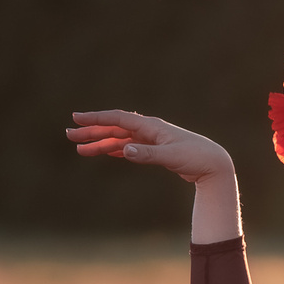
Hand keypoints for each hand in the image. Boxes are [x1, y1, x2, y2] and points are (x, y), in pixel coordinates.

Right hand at [65, 111, 232, 181]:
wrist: (214, 164)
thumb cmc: (196, 158)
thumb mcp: (171, 157)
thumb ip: (147, 155)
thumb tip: (124, 150)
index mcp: (151, 127)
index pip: (118, 119)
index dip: (96, 118)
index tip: (76, 119)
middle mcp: (149, 130)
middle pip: (114, 128)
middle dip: (91, 132)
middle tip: (69, 136)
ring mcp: (151, 140)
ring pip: (119, 140)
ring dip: (100, 143)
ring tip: (80, 150)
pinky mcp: (155, 151)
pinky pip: (129, 148)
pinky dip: (115, 150)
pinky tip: (104, 152)